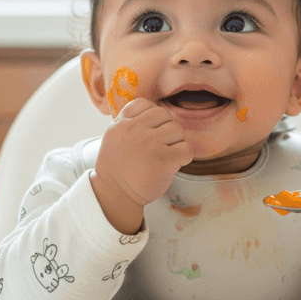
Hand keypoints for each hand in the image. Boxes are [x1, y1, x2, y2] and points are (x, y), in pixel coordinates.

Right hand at [92, 98, 193, 233]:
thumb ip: (128, 123)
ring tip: (167, 154)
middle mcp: (135, 131)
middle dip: (166, 129)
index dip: (153, 115)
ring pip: (177, 130)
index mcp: (122, 124)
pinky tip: (174, 163)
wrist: (116, 195)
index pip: (144, 104)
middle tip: (162, 145)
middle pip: (164, 115)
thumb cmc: (117, 169)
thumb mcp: (113, 138)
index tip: (152, 130)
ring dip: (176, 142)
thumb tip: (153, 113)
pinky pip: (186, 149)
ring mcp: (150, 144)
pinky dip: (184, 157)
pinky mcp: (164, 160)